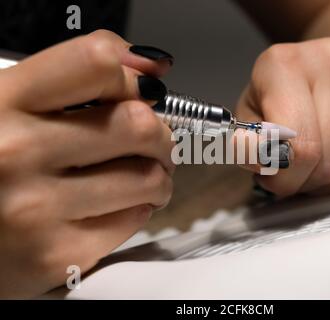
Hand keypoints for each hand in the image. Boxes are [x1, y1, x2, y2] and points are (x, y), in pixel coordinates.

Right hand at [0, 30, 174, 297]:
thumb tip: (151, 67)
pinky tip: (121, 206)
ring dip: (159, 176)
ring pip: (149, 177)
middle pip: (138, 124)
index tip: (142, 91)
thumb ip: (71, 79)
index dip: (132, 76)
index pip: (97, 63)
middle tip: (154, 143)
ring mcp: (35, 209)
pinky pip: (135, 219)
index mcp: (3, 101)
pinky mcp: (57, 255)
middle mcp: (16, 151)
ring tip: (147, 177)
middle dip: (160, 134)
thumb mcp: (8, 106)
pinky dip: (140, 209)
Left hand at [236, 38, 329, 195]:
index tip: (269, 177)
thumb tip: (263, 163)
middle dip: (300, 183)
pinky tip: (326, 154)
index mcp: (285, 64)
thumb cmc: (272, 95)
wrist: (314, 66)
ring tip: (303, 164)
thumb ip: (246, 144)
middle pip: (325, 162)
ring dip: (320, 183)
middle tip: (285, 175)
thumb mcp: (245, 115)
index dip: (284, 177)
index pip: (298, 145)